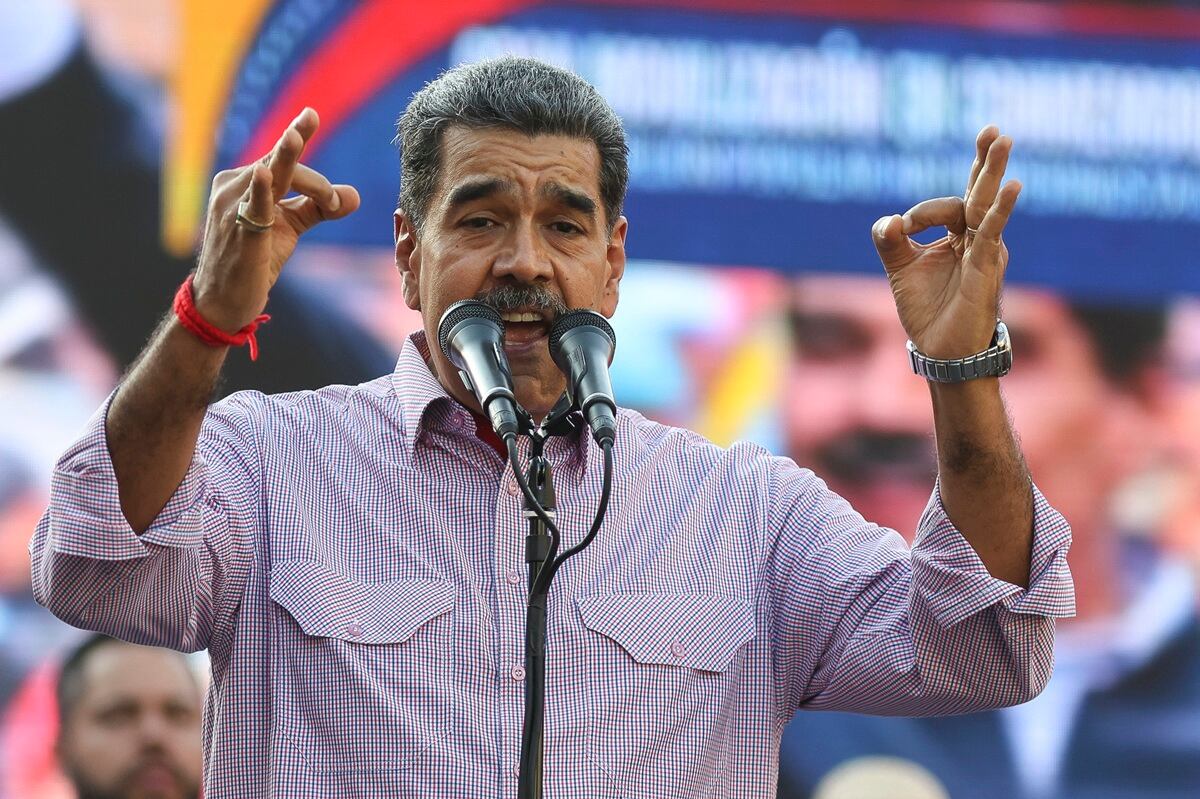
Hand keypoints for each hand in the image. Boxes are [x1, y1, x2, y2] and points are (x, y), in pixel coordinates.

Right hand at [192, 108, 359, 330]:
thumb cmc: (254, 259)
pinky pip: (252, 207)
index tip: (311, 114)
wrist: (224, 302)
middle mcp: (234, 186)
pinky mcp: (239, 232)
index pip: (279, 158)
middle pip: (277, 164)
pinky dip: (260, 191)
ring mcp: (232, 208)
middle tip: (319, 144)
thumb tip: (355, 195)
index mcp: (245, 181)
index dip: (298, 139)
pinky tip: (263, 174)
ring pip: (271, 179)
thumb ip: (320, 208)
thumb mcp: (289, 227)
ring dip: (306, 181)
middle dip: (306, 164)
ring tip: (313, 165)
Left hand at [871, 126, 1020, 358]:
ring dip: (991, 172)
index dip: (924, 211)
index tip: (904, 229)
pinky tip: (1010, 187)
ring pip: (985, 206)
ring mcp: (985, 252)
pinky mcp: (985, 267)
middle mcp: (977, 239)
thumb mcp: (899, 269)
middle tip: (993, 129)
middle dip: (984, 160)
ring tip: (1001, 139)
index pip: (951, 204)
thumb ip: (889, 241)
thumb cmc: (927, 310)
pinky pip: (991, 233)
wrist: (940, 350)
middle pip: (979, 192)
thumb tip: (889, 221)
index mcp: (958, 236)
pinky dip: (999, 210)